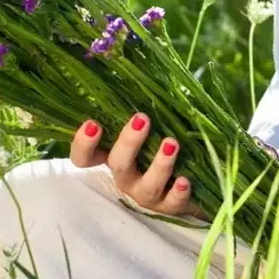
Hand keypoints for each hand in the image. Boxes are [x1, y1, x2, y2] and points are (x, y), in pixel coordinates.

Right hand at [70, 113, 208, 220]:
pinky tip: (184, 179)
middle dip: (128, 142)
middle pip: (118, 165)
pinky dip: (178, 191)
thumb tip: (136, 71)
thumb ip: (139, 113)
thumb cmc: (162, 146)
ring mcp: (147, 194)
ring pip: (146, 186)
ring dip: (159, 164)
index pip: (85, 157)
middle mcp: (127, 177)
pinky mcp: (170, 207)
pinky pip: (172, 202)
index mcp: (114, 157)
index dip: (83, 144)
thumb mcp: (148, 129)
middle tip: (142, 118)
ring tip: (171, 143)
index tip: (92, 123)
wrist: (195, 182)